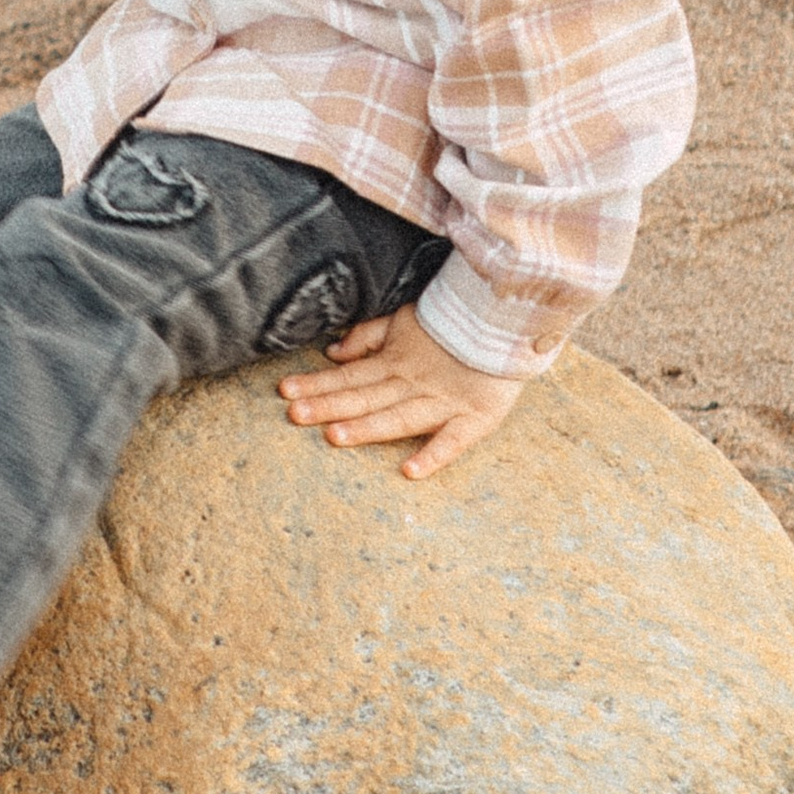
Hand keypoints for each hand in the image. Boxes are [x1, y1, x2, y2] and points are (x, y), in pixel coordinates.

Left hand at [277, 302, 538, 481]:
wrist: (508, 321)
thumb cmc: (452, 326)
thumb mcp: (404, 321)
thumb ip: (368, 337)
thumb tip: (332, 354)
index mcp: (396, 362)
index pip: (350, 377)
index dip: (318, 384)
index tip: (285, 392)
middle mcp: (414, 384)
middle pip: (366, 397)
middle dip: (329, 405)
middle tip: (294, 414)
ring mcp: (444, 402)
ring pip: (399, 417)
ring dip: (368, 427)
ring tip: (334, 436)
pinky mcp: (476, 418)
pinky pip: (454, 440)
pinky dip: (434, 455)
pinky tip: (409, 471)